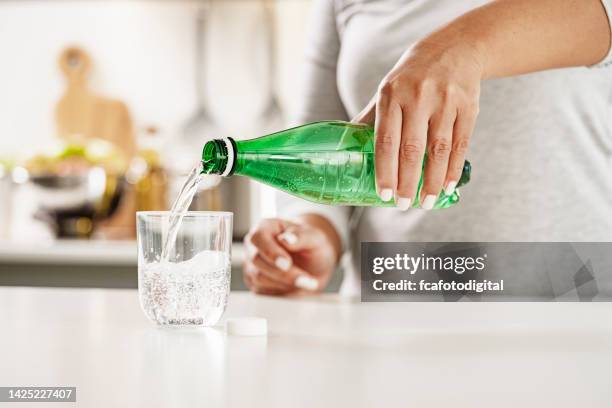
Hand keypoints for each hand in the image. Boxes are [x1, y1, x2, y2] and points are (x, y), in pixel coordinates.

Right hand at [243, 216, 339, 295]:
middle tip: (308, 280)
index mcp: (265, 227)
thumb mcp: (315, 238)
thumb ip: (301, 236)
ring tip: (307, 282)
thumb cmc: (311, 246)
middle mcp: (253, 245)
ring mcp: (251, 264)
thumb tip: (287, 239)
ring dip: (285, 284)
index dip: (271, 252)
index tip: (287, 264)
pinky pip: (261, 291)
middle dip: (284, 273)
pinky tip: (295, 287)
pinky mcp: (253, 282)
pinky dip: (280, 291)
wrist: (313, 264)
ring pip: (259, 278)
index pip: (259, 237)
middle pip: (258, 260)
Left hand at [353, 35, 482, 209]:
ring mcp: (445, 102)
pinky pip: (460, 145)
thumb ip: (371, 118)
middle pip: (412, 149)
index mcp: (391, 95)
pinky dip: (452, 169)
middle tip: (403, 204)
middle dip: (407, 182)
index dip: (385, 170)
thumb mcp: (387, 90)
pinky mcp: (468, 107)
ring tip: (425, 202)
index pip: (386, 140)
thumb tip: (346, 147)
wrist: (455, 48)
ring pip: (438, 150)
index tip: (383, 194)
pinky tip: (446, 186)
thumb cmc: (411, 76)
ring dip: (431, 181)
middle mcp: (418, 97)